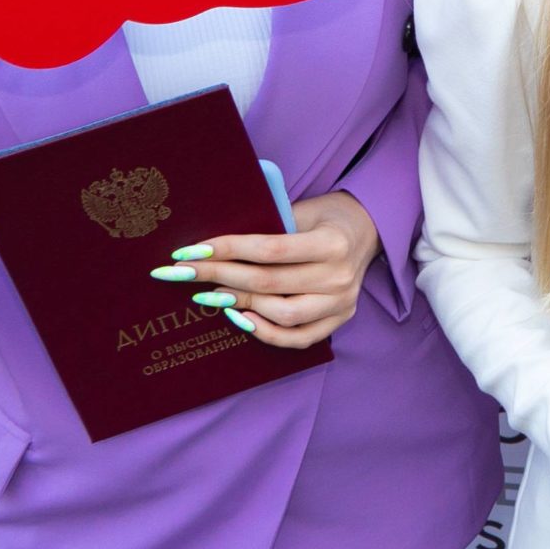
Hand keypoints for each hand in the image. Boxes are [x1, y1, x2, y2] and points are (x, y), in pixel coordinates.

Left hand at [150, 191, 380, 348]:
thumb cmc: (326, 217)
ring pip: (280, 314)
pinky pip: (297, 338)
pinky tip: (239, 318)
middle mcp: (340, 276)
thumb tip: (215, 247)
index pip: (270, 249)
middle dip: (218, 276)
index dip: (227, 250)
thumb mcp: (302, 210)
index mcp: (332, 243)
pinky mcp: (339, 320)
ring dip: (238, 304)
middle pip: (268, 282)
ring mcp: (341, 303)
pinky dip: (265, 332)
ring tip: (208, 295)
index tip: (189, 251)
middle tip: (182, 273)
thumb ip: (270, 228)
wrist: (367, 230)